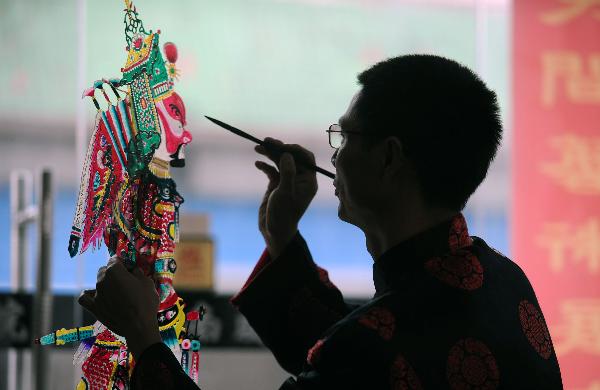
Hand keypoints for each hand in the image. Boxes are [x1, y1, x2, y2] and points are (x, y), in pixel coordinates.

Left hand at [78, 256, 160, 359]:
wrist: (139, 326)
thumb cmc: (145, 302)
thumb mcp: (147, 282)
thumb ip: (137, 273)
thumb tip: (133, 270)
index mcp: (114, 270)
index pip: (115, 259)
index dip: (124, 263)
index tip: (130, 270)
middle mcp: (102, 280)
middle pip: (105, 270)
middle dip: (113, 273)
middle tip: (126, 281)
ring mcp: (97, 294)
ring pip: (98, 283)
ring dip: (106, 284)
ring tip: (117, 292)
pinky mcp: (94, 307)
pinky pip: (85, 298)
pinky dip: (89, 295)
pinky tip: (96, 296)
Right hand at [255, 137, 317, 258]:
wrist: (274, 231)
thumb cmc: (283, 214)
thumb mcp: (285, 193)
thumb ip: (288, 172)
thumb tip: (287, 154)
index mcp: (308, 181)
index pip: (306, 158)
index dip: (295, 149)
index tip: (282, 146)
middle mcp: (299, 179)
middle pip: (291, 157)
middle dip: (279, 148)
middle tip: (266, 141)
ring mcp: (287, 181)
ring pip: (280, 162)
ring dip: (270, 154)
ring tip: (258, 148)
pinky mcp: (277, 185)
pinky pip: (272, 170)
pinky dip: (265, 165)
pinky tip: (257, 164)